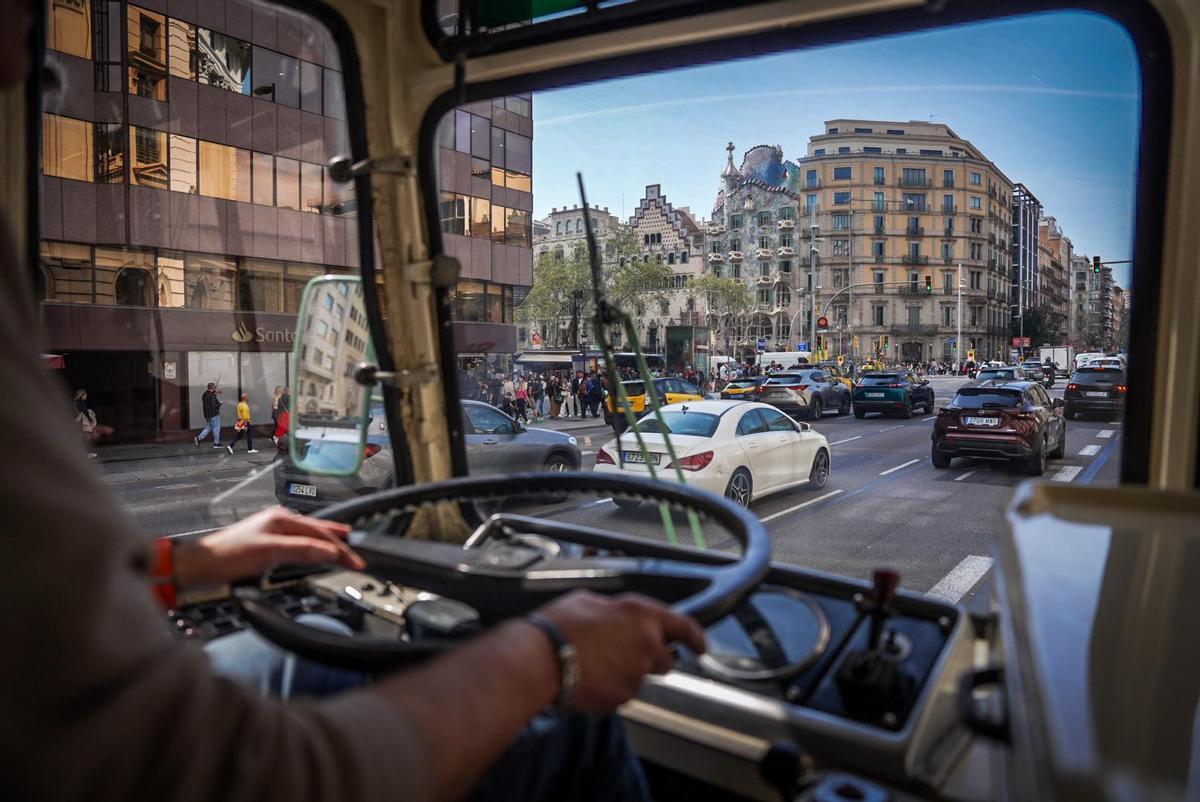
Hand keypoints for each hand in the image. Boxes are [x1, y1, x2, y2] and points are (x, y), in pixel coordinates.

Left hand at [173, 506, 364, 586]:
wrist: (199, 565)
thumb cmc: (227, 556)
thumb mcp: (268, 552)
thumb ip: (300, 551)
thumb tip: (329, 551)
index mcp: (281, 519)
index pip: (320, 533)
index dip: (340, 547)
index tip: (356, 560)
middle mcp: (279, 521)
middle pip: (317, 530)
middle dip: (339, 541)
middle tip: (357, 553)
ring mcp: (272, 531)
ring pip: (308, 535)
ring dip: (327, 543)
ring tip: (342, 548)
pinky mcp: (267, 544)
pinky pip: (298, 543)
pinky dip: (313, 548)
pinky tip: (314, 553)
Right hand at [536, 591, 705, 712]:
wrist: (538, 659)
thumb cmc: (558, 626)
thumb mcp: (588, 600)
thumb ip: (614, 609)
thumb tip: (616, 614)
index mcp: (641, 614)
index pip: (684, 626)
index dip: (696, 638)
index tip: (700, 646)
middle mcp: (646, 644)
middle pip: (664, 659)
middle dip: (649, 660)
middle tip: (620, 655)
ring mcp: (636, 673)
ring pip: (640, 678)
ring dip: (625, 674)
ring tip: (595, 665)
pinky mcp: (622, 697)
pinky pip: (622, 695)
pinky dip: (610, 690)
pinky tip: (589, 678)